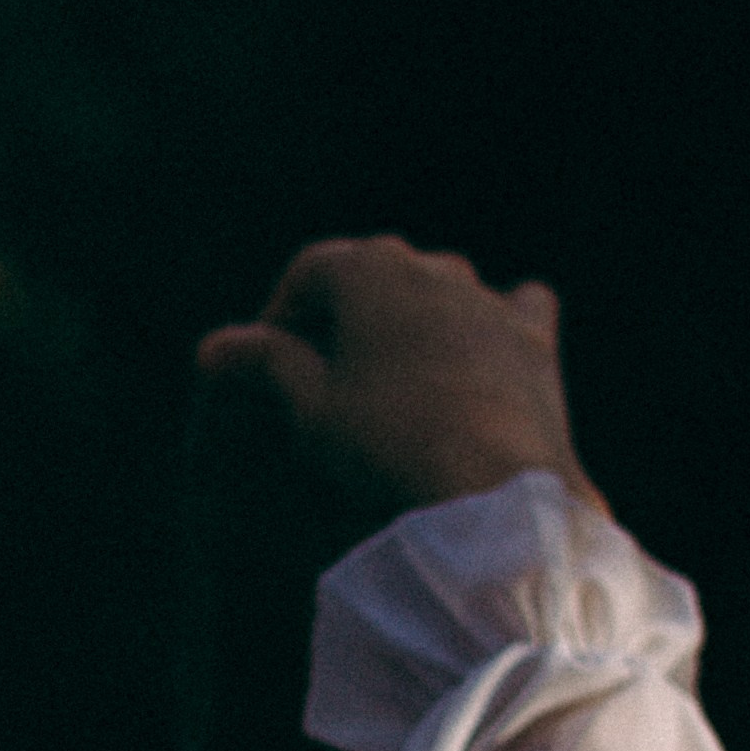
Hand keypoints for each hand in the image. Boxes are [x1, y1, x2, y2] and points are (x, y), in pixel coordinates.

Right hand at [195, 235, 606, 516]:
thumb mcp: (310, 407)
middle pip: (374, 277)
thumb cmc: (385, 440)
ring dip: (411, 321)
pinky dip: (488, 326)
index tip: (266, 365)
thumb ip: (266, 362)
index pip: (309, 273)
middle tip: (322, 375)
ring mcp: (490, 298)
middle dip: (345, 317)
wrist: (490, 485)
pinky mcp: (535, 337)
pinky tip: (480, 352)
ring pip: (438, 292)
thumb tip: (215, 345)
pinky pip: (510, 310)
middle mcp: (433, 265)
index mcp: (369, 267)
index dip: (281, 316)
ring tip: (391, 379)